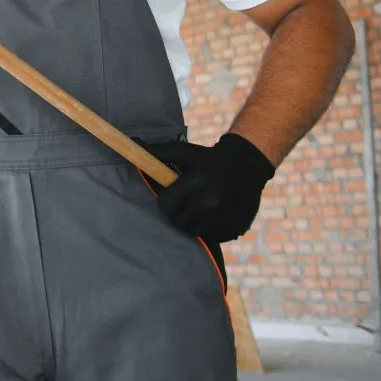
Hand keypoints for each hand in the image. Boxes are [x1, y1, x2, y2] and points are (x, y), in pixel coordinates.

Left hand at [146, 133, 275, 242]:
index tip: (171, 195)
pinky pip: (211, 236)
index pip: (166, 204)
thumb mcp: (184, 152)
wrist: (247, 165)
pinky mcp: (233, 228)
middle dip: (176, 212)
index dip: (165, 201)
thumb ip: (157, 151)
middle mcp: (211, 202)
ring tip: (197, 208)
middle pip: (177, 221)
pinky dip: (208, 229)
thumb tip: (133, 143)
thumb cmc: (208, 158)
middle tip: (183, 203)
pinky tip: (212, 214)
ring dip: (191, 222)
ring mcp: (224, 218)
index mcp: (196, 183)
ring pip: (193, 231)